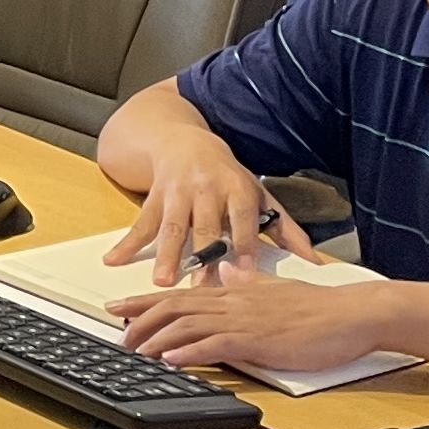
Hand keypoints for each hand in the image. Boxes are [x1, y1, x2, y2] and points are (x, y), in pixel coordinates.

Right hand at [105, 137, 305, 286]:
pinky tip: (113, 260)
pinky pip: (140, 223)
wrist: (182, 141)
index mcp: (236, 187)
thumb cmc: (227, 175)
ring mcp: (177, 193)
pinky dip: (126, 243)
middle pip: (204, 226)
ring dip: (165, 255)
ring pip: (171, 227)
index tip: (241, 272)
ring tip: (161, 281)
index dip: (241, 243)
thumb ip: (285, 230)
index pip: (241, 217)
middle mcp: (206, 188)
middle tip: (200, 287)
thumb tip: (316, 262)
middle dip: (201, 256)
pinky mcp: (153, 197)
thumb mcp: (259, 194)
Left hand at [109, 268, 384, 372]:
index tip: (118, 307)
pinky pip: (217, 344)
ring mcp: (245, 320)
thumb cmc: (319, 307)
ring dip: (158, 339)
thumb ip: (247, 282)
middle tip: (116, 333)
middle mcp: (234, 302)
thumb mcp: (275, 289)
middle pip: (175, 307)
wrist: (351, 314)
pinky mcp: (259, 340)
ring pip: (189, 325)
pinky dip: (191, 352)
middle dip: (141, 320)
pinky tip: (172, 359)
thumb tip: (226, 270)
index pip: (181, 293)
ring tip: (135, 350)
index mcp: (235, 292)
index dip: (145, 300)